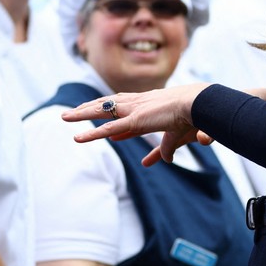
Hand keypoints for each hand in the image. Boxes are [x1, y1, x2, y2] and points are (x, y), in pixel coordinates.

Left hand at [62, 83, 210, 165]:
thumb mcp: (177, 137)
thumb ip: (167, 149)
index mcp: (147, 106)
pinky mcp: (135, 121)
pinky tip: (78, 137)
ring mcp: (134, 111)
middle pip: (108, 105)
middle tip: (73, 112)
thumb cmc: (193, 117)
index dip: (110, 112)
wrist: (199, 105)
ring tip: (65, 117)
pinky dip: (91, 134)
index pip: (124, 108)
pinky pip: (108, 129)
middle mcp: (138, 105)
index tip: (98, 114)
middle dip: (89, 108)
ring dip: (82, 115)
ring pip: (101, 112)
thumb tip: (166, 161)